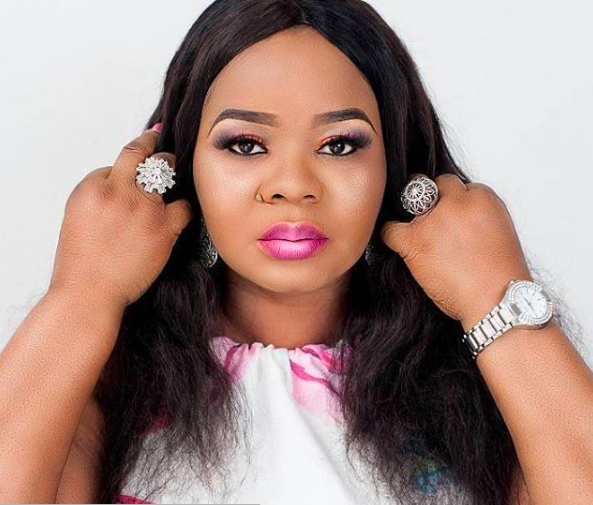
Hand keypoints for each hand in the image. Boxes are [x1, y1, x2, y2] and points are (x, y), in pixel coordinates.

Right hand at [49, 126, 193, 308]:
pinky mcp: (163, 228)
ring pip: (165, 170)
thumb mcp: (77, 216)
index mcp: (91, 188)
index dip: (127, 167)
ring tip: (173, 173)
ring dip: (170, 171)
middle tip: (160, 146)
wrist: (89, 293)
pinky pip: (184, 205)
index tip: (137, 162)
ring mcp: (142, 208)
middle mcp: (117, 192)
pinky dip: (184, 206)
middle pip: (141, 155)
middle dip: (152, 147)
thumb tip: (124, 181)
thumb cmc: (81, 262)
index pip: (115, 164)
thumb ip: (100, 194)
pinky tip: (179, 211)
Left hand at [380, 173, 532, 330]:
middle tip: (435, 226)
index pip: (458, 187)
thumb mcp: (498, 230)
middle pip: (436, 186)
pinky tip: (400, 245)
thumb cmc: (499, 275)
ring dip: (416, 219)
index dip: (453, 205)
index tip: (454, 222)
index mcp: (482, 197)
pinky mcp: (415, 240)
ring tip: (426, 243)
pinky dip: (392, 236)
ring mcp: (434, 220)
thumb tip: (452, 213)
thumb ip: (475, 214)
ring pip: (413, 202)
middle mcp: (457, 202)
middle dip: (434, 202)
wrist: (496, 301)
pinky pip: (391, 229)